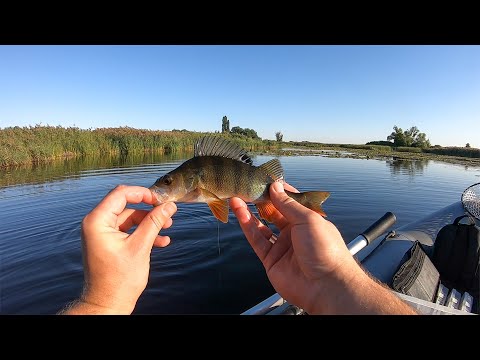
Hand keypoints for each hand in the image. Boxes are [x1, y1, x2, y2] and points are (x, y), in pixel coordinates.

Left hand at [61, 185, 176, 314]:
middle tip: (168, 213)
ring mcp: (102, 233)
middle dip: (149, 209)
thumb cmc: (119, 280)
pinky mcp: (109, 242)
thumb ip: (155, 222)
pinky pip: (128, 230)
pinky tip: (161, 241)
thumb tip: (169, 205)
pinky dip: (143, 233)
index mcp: (97, 221)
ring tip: (168, 228)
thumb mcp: (141, 247)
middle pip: (126, 205)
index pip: (121, 194)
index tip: (160, 200)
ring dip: (149, 222)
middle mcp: (96, 224)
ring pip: (129, 217)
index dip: (143, 193)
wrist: (108, 304)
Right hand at [230, 182, 415, 313]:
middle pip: (273, 212)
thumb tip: (274, 186)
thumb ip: (287, 203)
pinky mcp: (271, 259)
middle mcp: (294, 232)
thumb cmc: (325, 249)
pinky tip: (239, 210)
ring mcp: (282, 246)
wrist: (326, 286)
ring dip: (249, 210)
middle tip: (246, 185)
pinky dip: (246, 225)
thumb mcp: (307, 219)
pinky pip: (256, 239)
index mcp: (308, 220)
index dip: (277, 189)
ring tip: (237, 194)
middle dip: (260, 198)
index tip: (263, 178)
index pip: (289, 200)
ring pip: (261, 225)